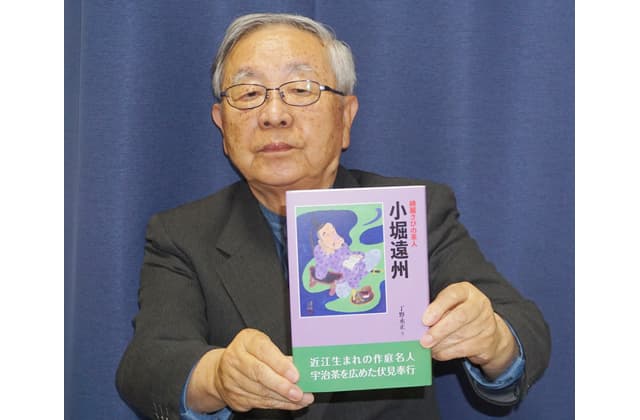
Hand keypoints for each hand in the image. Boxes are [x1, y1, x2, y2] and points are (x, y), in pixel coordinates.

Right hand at [187, 328, 313, 412]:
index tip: (295, 375)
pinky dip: (278, 404)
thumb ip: (280, 356)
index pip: (264, 351)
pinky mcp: (234, 395)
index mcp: (246, 341)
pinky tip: (291, 404)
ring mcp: (232, 378)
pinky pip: (259, 402)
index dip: (280, 364)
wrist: (222, 370)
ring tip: (301, 399)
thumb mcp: (264, 347)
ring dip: (284, 398)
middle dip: (282, 385)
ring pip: (261, 391)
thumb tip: (301, 368)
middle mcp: (235, 358)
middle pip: (260, 373)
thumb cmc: (250, 355)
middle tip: (300, 392)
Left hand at [420, 282, 517, 379]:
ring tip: (427, 347)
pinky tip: (437, 352)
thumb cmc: (458, 313)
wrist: (486, 330)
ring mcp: (486, 324)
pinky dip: (447, 352)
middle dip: (439, 330)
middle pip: (460, 317)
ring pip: (461, 336)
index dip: (438, 307)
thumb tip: (417, 322)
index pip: (453, 295)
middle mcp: (479, 305)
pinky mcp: (486, 342)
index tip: (425, 320)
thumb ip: (437, 309)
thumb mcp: (449, 304)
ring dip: (440, 344)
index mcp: (466, 291)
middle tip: (424, 340)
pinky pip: (463, 349)